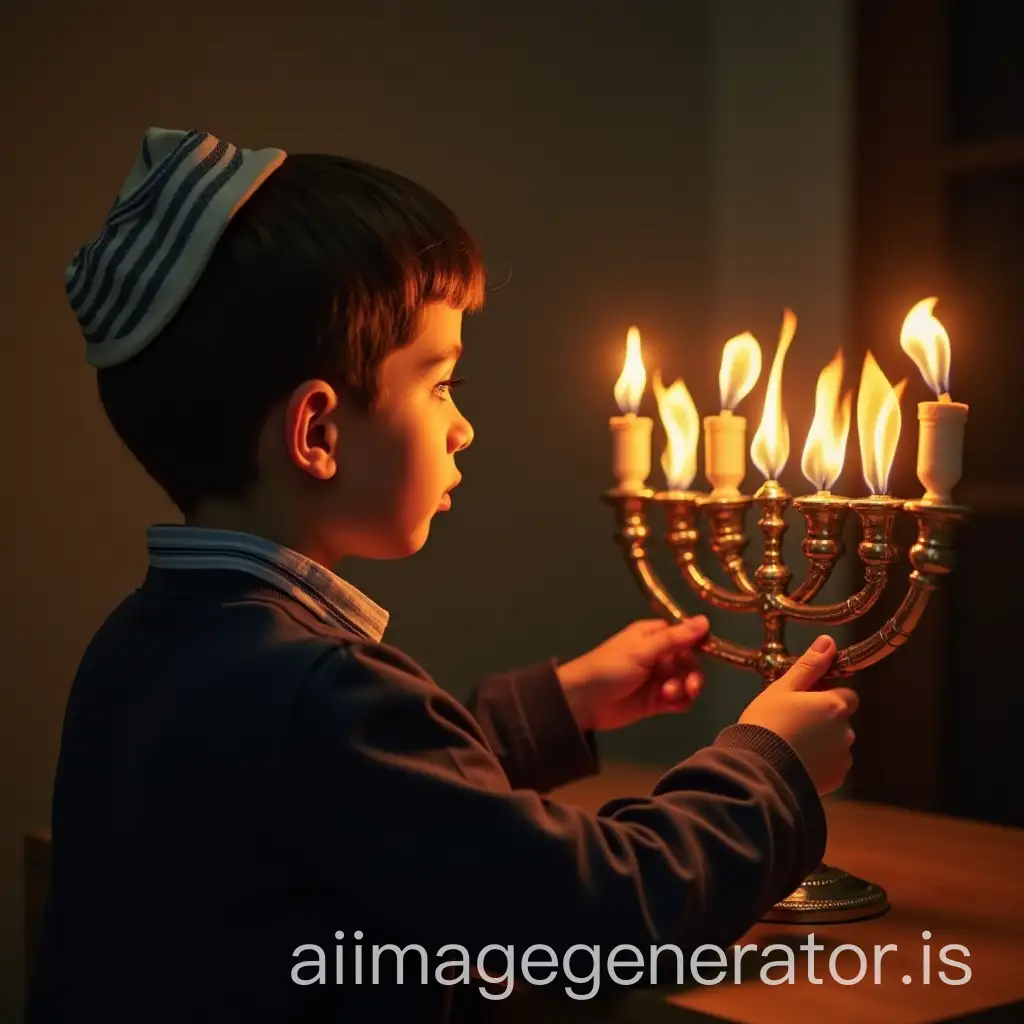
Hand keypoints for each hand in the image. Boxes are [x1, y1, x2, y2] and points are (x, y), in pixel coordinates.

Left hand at [556, 616, 710, 732]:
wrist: (583, 701)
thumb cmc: (609, 668)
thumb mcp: (642, 651)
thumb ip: (674, 639)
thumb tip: (705, 620)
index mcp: (653, 635)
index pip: (686, 635)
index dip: (698, 644)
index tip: (708, 653)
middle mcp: (659, 655)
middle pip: (690, 661)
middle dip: (691, 673)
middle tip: (689, 687)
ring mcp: (658, 678)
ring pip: (686, 681)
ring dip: (684, 688)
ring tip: (667, 695)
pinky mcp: (656, 701)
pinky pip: (679, 700)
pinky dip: (680, 702)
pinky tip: (669, 703)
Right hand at [739, 635, 858, 794]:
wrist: (758, 768)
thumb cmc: (767, 723)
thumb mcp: (783, 688)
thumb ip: (809, 665)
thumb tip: (828, 641)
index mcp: (835, 705)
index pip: (847, 695)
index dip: (827, 695)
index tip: (805, 700)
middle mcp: (846, 731)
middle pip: (841, 720)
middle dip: (825, 720)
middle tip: (793, 723)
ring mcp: (842, 758)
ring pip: (837, 744)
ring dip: (823, 743)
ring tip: (792, 745)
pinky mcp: (835, 780)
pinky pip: (832, 766)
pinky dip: (820, 764)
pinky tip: (796, 761)